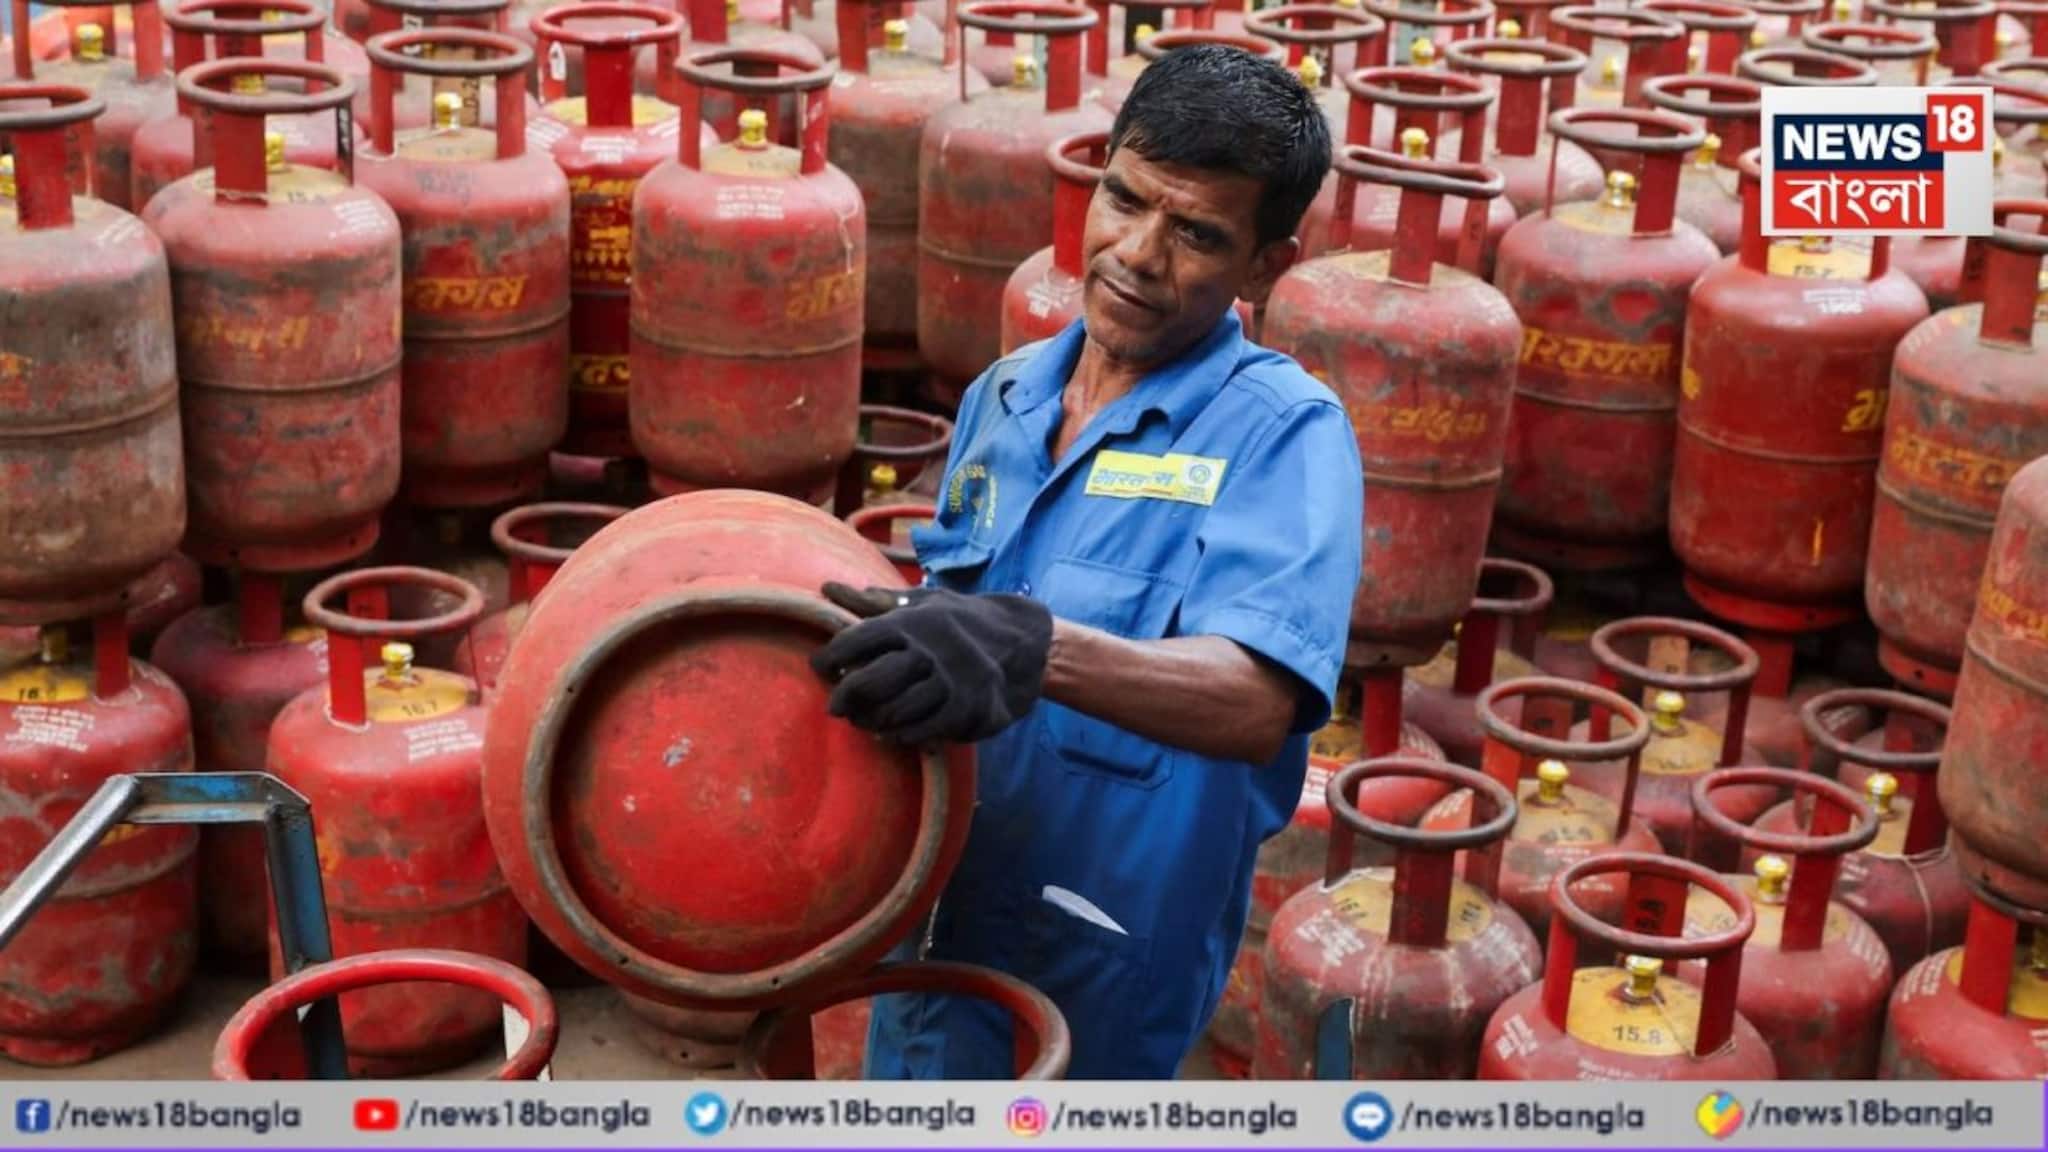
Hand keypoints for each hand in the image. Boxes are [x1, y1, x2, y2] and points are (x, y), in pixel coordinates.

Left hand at [809, 582, 1053, 745]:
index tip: (819, 666)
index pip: (857, 638)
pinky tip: (892, 732)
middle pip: (869, 681)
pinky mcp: (966, 709)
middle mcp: (928, 649)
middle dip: (845, 696)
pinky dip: (901, 735)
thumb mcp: (923, 602)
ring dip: (871, 720)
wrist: (1026, 644)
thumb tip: (828, 588)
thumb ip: (875, 601)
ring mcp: (949, 681)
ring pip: (893, 711)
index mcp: (913, 620)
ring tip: (862, 720)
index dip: (830, 655)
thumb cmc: (962, 622)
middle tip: (836, 705)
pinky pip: (921, 731)